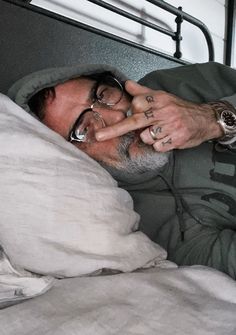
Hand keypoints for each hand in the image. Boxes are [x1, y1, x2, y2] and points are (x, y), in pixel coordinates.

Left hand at [95, 80, 222, 151]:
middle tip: (99, 136)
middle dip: (114, 130)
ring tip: (161, 131)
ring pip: (145, 137)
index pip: (136, 105)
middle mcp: (164, 112)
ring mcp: (170, 127)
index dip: (133, 110)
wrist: (204, 120)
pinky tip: (167, 138)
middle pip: (134, 122)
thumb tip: (127, 84)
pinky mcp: (176, 140)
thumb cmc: (180, 109)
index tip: (136, 112)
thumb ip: (143, 92)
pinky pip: (157, 147)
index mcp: (159, 100)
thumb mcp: (163, 96)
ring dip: (150, 137)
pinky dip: (160, 145)